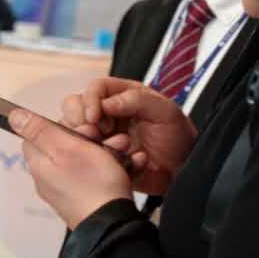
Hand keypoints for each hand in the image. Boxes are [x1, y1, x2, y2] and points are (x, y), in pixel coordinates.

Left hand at [4, 106, 133, 228]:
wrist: (114, 225)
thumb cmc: (93, 183)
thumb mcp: (66, 147)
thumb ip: (39, 130)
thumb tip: (12, 116)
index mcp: (39, 165)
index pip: (37, 134)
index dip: (60, 125)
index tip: (81, 127)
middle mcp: (48, 179)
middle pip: (63, 146)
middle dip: (88, 138)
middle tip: (105, 140)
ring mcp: (66, 191)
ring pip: (84, 160)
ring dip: (105, 152)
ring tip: (122, 153)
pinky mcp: (84, 200)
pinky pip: (95, 177)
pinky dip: (111, 169)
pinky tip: (126, 167)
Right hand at [60, 76, 196, 194]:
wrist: (182, 169)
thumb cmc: (178, 137)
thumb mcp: (165, 112)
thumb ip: (136, 101)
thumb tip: (106, 104)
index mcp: (124, 95)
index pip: (96, 88)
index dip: (90, 100)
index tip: (94, 117)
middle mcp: (109, 112)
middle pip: (76, 105)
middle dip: (82, 120)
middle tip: (98, 133)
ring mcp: (103, 133)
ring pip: (76, 130)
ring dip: (88, 139)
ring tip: (110, 148)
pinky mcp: (100, 154)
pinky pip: (85, 153)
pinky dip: (96, 157)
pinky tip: (116, 161)